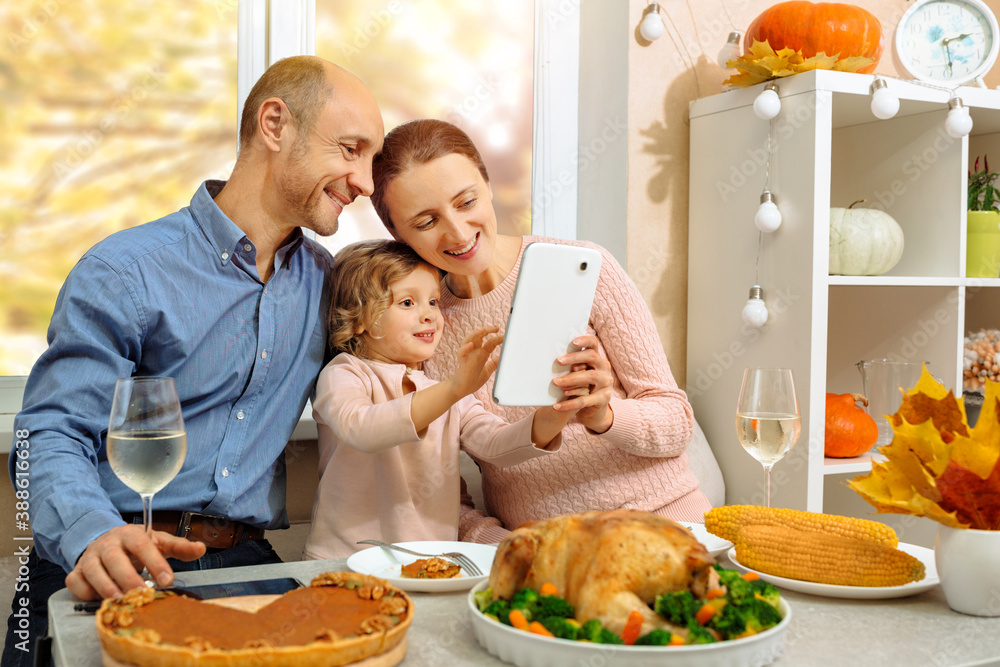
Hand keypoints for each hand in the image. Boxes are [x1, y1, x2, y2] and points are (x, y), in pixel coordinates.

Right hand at [65, 524, 205, 599]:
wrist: (106, 542)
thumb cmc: (135, 546)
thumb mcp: (158, 542)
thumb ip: (179, 546)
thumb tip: (201, 548)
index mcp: (129, 534)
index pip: (141, 544)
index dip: (154, 561)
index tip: (167, 579)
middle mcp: (107, 543)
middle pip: (114, 558)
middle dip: (128, 577)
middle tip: (142, 594)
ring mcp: (89, 557)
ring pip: (92, 570)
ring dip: (106, 587)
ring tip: (121, 601)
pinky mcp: (76, 571)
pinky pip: (75, 582)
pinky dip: (85, 592)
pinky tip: (100, 600)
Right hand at [448, 326, 503, 398]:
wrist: (462, 390)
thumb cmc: (472, 380)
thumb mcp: (487, 371)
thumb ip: (494, 363)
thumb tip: (502, 357)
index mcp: (481, 354)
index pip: (490, 342)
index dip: (497, 338)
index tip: (505, 336)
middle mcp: (474, 352)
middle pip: (479, 336)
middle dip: (487, 330)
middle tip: (496, 328)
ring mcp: (467, 356)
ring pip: (469, 340)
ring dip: (476, 334)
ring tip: (484, 330)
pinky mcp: (462, 362)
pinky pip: (461, 353)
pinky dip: (465, 348)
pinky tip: (471, 345)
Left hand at [551, 335, 613, 432]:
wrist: (593, 410)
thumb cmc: (580, 387)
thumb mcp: (577, 375)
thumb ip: (570, 366)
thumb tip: (552, 360)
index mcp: (597, 358)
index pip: (593, 344)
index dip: (585, 340)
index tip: (573, 342)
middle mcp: (604, 368)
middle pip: (591, 357)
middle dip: (574, 358)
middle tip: (558, 361)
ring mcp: (606, 383)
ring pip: (590, 377)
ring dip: (571, 379)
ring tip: (555, 382)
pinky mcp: (604, 399)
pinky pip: (584, 400)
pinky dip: (569, 404)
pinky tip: (556, 406)